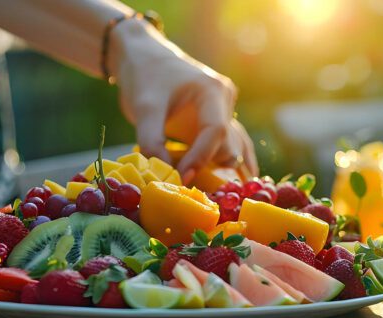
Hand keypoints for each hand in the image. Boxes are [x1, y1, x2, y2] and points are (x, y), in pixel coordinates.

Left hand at [111, 18, 258, 179]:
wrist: (143, 57)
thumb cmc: (144, 76)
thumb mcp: (143, 107)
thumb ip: (152, 141)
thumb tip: (167, 177)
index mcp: (213, 91)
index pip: (216, 131)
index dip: (200, 158)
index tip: (181, 177)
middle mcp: (226, 102)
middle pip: (229, 144)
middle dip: (212, 167)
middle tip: (194, 191)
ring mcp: (225, 112)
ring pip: (234, 148)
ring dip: (225, 170)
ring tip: (220, 196)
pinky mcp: (216, 123)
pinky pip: (230, 146)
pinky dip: (229, 165)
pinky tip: (239, 184)